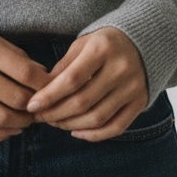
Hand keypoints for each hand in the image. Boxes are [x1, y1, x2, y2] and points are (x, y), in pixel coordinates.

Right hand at [0, 24, 51, 141]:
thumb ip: (16, 57)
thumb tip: (44, 79)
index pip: (25, 72)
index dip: (45, 84)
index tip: (54, 89)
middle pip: (16, 98)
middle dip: (36, 107)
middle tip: (43, 108)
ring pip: (0, 117)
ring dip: (22, 123)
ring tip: (29, 120)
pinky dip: (1, 134)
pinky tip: (12, 129)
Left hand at [26, 27, 148, 141]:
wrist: (145, 40)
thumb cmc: (105, 43)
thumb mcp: (82, 44)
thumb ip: (63, 67)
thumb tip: (42, 94)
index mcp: (102, 49)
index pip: (71, 79)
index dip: (49, 96)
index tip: (31, 105)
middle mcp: (121, 68)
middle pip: (83, 101)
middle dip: (56, 113)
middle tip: (40, 117)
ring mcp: (133, 87)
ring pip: (97, 118)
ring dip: (71, 125)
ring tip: (55, 123)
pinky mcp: (140, 102)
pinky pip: (116, 127)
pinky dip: (94, 135)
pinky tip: (76, 132)